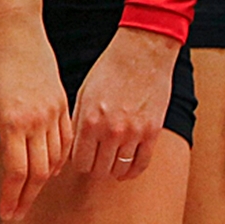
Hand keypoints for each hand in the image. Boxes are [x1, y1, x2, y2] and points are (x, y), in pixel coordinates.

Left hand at [0, 0, 70, 219]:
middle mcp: (38, 120)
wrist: (16, 28)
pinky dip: (59, 160)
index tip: (6, 212)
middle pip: (38, 172)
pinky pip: (66, 141)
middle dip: (27, 197)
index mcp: (13, 121)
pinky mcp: (63, 103)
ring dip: (43, 182)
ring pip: (55, 160)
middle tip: (17, 213)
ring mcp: (54, 111)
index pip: (16, 171)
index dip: (11, 196)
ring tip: (30, 195)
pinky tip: (49, 169)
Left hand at [68, 26, 178, 181]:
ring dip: (113, 169)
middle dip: (94, 168)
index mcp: (89, 120)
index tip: (81, 157)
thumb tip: (72, 149)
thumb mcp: (84, 93)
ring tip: (110, 161)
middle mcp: (110, 131)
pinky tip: (127, 168)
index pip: (79, 162)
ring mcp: (133, 133)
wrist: (141, 52)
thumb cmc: (109, 69)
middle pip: (99, 170)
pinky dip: (132, 171)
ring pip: (120, 170)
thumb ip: (77, 123)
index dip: (79, 162)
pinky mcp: (152, 132)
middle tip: (95, 161)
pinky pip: (141, 165)